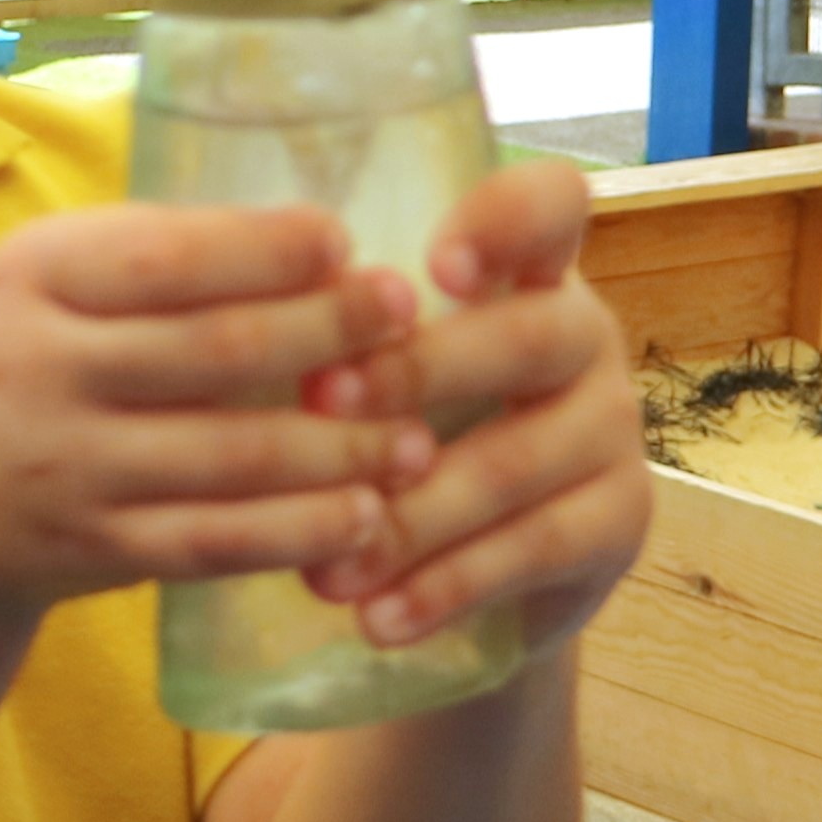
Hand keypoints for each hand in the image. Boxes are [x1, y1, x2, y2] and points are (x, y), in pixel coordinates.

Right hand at [0, 204, 434, 631]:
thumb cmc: (12, 364)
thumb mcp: (39, 283)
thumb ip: (151, 254)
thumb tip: (316, 235)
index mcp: (31, 278)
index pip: (166, 257)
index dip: (268, 250)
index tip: (348, 243)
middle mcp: (38, 370)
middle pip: (215, 350)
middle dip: (329, 334)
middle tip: (409, 321)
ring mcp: (64, 470)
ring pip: (230, 458)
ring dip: (340, 448)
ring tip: (418, 437)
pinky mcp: (89, 552)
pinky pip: (213, 542)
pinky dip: (297, 531)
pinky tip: (365, 518)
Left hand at [305, 161, 648, 656]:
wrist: (476, 573)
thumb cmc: (396, 434)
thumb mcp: (373, 370)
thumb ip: (331, 333)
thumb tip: (202, 326)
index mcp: (525, 271)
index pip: (551, 204)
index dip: (506, 219)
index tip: (436, 265)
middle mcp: (581, 334)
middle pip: (531, 332)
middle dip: (421, 369)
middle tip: (321, 402)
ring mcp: (610, 427)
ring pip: (519, 458)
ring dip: (414, 514)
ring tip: (324, 566)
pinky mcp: (619, 518)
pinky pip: (537, 549)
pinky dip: (448, 586)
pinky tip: (379, 616)